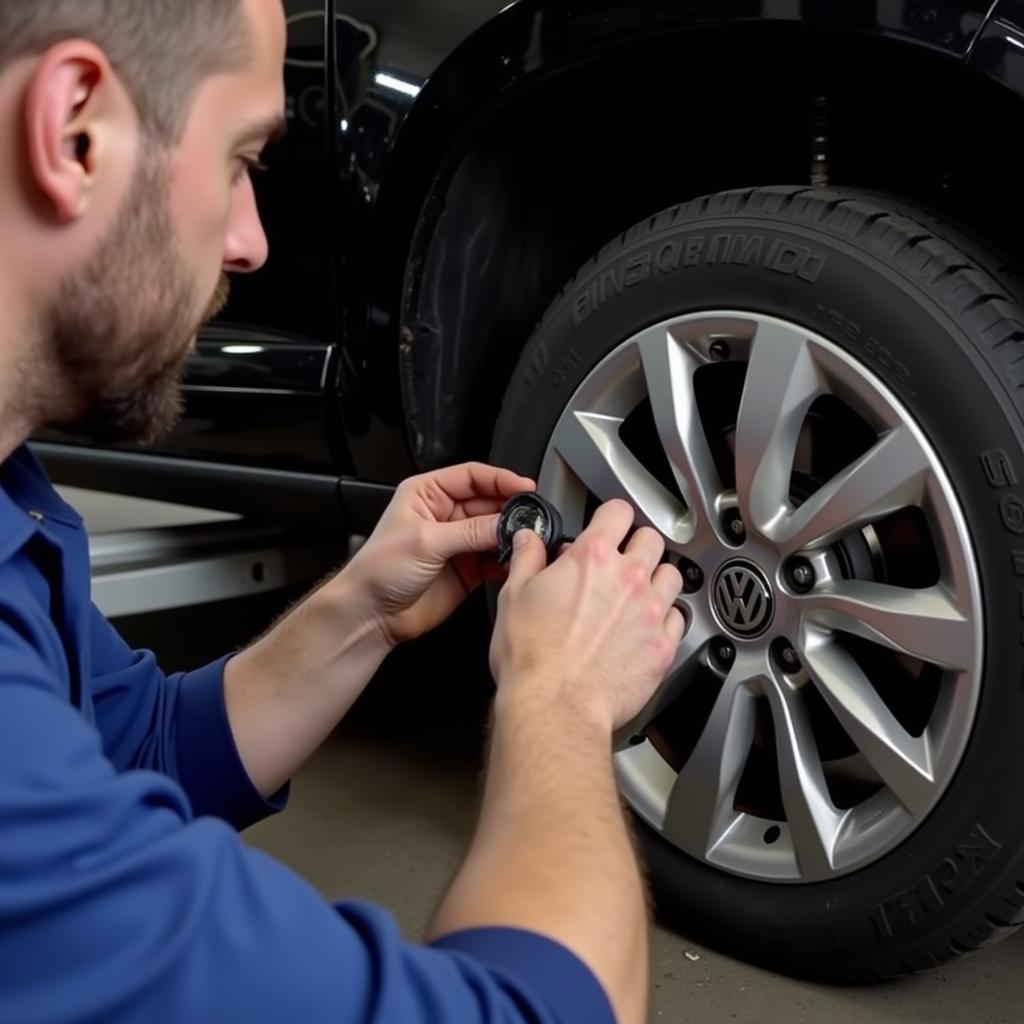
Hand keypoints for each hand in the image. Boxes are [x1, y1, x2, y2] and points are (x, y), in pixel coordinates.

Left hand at [342, 462, 535, 647]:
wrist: (371, 614)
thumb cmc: (378, 570)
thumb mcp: (425, 541)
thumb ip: (469, 531)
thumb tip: (504, 524)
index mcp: (427, 494)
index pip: (472, 476)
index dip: (500, 480)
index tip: (524, 488)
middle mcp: (444, 515)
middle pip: (488, 503)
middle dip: (510, 510)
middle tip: (531, 519)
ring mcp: (456, 543)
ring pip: (494, 531)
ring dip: (511, 536)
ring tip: (526, 540)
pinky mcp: (466, 570)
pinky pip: (495, 560)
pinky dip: (508, 560)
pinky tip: (517, 561)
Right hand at [489, 500, 684, 732]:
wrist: (555, 706)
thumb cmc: (532, 657)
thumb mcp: (514, 596)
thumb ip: (527, 559)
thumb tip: (528, 541)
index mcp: (592, 558)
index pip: (618, 511)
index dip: (611, 514)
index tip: (607, 523)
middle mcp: (628, 579)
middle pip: (652, 539)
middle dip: (637, 543)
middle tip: (621, 558)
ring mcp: (650, 612)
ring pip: (672, 576)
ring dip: (656, 578)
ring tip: (637, 590)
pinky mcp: (663, 646)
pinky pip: (678, 618)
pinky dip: (666, 617)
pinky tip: (647, 624)